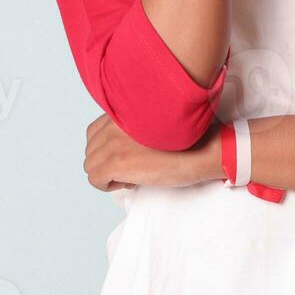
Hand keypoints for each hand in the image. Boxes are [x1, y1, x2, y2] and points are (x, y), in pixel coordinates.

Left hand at [83, 112, 222, 191]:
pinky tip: (132, 180)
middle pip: (90, 150)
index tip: (128, 155)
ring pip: (90, 165)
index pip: (94, 132)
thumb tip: (117, 149)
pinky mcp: (117, 162)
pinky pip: (95, 179)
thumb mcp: (154, 122)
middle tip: (132, 166)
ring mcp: (114, 141)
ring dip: (108, 174)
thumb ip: (132, 126)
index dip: (109, 148)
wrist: (204, 148)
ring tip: (134, 173)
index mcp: (123, 109)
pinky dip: (109, 185)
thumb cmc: (188, 137)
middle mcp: (114, 122)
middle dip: (107, 162)